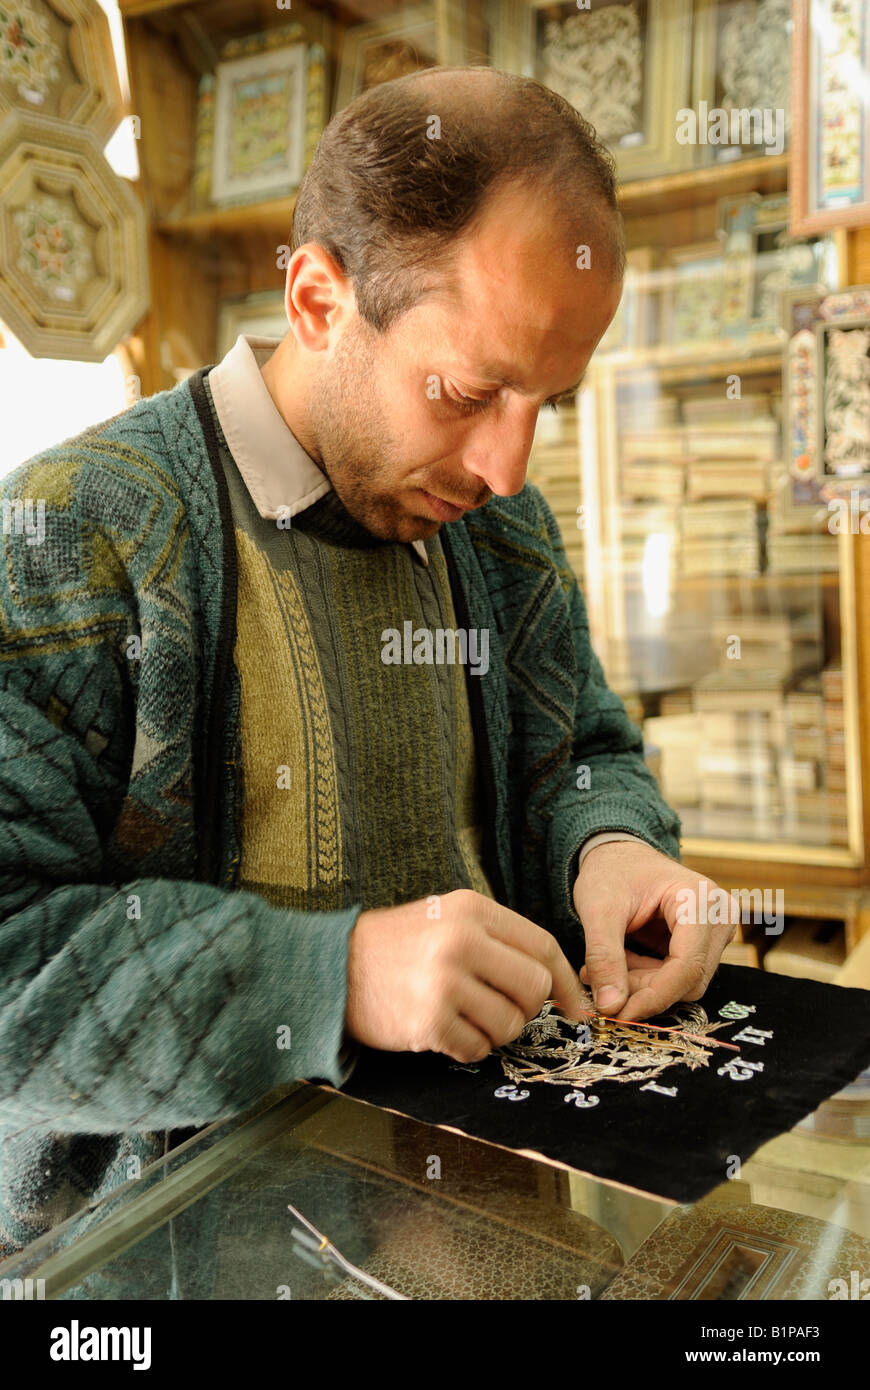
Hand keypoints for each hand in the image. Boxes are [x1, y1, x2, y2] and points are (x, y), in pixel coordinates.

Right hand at [345, 888, 585, 1062]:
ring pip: (510, 1024)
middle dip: (526, 1007)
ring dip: (495, 1031)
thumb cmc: (399, 946)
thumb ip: (498, 940)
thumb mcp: (448, 919)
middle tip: (500, 1008)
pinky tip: (445, 1031)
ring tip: (465, 1018)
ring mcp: (444, 983)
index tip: (576, 1005)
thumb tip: (555, 981)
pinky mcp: (428, 1022)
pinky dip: (468, 1048)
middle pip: (534, 987)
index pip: (542, 945)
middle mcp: (461, 942)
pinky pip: (477, 1049)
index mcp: (471, 910)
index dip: (565, 981)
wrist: (333, 968)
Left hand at [573, 840, 735, 1021]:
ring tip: (604, 966)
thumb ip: (604, 957)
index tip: (618, 1014)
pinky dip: (648, 977)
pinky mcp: (705, 943)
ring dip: (642, 983)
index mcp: (700, 900)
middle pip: (688, 979)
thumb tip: (610, 1007)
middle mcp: (719, 916)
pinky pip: (679, 976)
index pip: (686, 966)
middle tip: (599, 980)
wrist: (620, 854)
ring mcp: (716, 931)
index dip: (653, 996)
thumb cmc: (612, 871)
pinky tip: (621, 962)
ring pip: (683, 982)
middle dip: (643, 989)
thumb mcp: (598, 909)